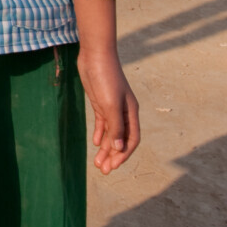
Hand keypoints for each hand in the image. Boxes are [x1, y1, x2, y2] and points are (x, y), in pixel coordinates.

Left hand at [77, 47, 139, 172]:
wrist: (95, 55)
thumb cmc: (105, 78)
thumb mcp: (110, 104)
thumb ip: (116, 126)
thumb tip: (120, 148)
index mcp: (131, 112)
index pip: (132, 140)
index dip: (124, 155)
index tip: (113, 166)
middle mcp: (123, 112)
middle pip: (120, 139)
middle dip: (113, 156)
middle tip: (103, 170)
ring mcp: (112, 107)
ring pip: (111, 133)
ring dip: (105, 148)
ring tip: (97, 163)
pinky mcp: (100, 102)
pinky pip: (102, 123)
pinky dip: (100, 134)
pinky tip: (96, 143)